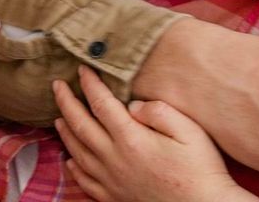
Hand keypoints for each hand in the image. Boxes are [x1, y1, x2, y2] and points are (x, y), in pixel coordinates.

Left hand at [54, 67, 251, 201]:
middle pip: (80, 126)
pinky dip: (73, 168)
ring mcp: (112, 181)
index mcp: (131, 139)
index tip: (82, 69)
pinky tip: (70, 160)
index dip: (89, 84)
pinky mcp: (115, 198)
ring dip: (65, 132)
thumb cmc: (201, 169)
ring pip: (78, 153)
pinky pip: (85, 182)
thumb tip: (132, 105)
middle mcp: (115, 160)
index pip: (101, 104)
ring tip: (58, 117)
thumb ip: (158, 111)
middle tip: (57, 85)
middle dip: (66, 102)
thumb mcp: (189, 131)